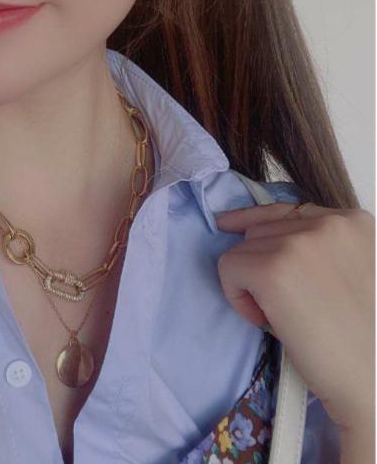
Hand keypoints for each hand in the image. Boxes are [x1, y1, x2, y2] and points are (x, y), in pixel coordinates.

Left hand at [215, 201, 374, 434]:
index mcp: (354, 222)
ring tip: (286, 316)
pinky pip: (228, 269)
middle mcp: (329, 223)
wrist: (372, 380)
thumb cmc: (359, 337)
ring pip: (241, 249)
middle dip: (262, 265)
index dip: (255, 220)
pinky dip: (237, 297)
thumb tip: (246, 228)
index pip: (288, 209)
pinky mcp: (272, 268)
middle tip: (291, 306)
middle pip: (260, 230)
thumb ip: (312, 245)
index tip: (228, 224)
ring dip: (251, 283)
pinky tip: (268, 321)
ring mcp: (299, 243)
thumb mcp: (346, 271)